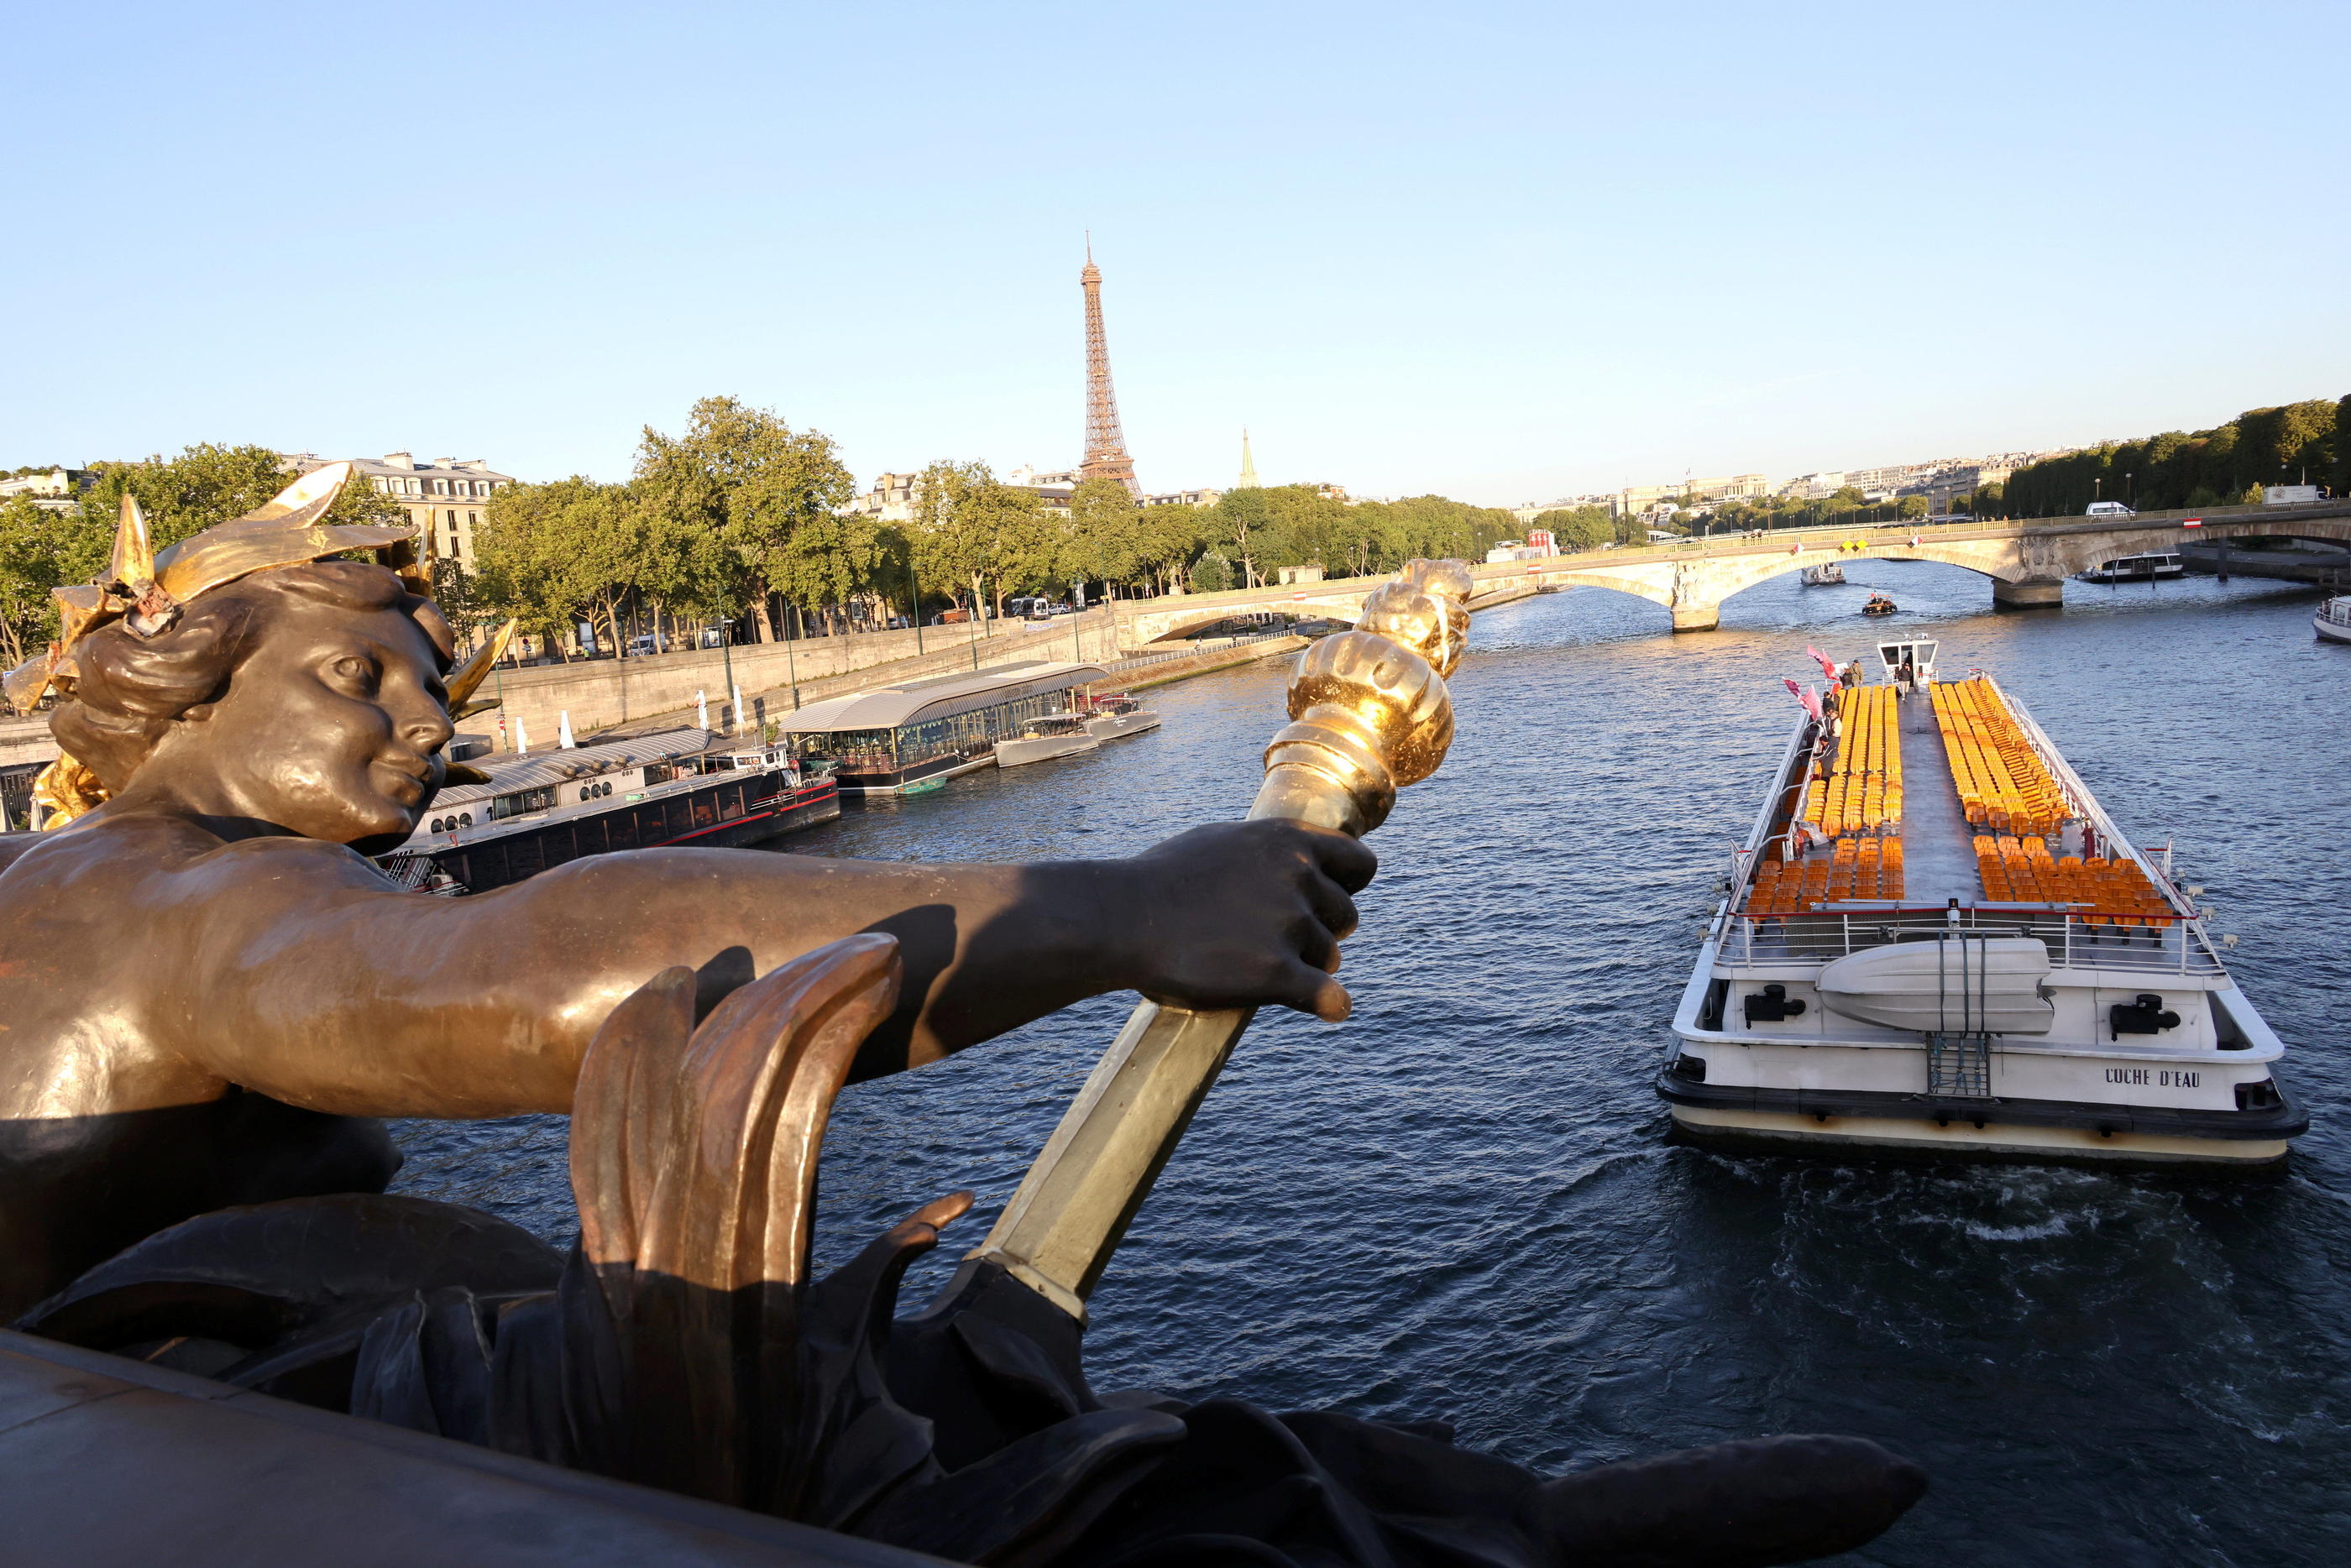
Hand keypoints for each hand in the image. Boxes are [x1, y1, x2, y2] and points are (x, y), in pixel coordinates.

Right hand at [1118, 819, 1376, 1020]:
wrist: (1123, 918)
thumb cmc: (1163, 880)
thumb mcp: (1223, 842)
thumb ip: (1269, 851)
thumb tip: (1298, 859)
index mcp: (1288, 841)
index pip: (1361, 864)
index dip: (1349, 887)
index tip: (1330, 903)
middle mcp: (1297, 877)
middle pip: (1346, 916)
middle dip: (1321, 931)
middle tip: (1278, 941)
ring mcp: (1289, 924)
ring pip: (1330, 958)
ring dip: (1305, 966)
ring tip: (1254, 964)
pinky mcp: (1276, 972)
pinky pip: (1328, 997)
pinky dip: (1329, 1005)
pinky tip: (1327, 1008)